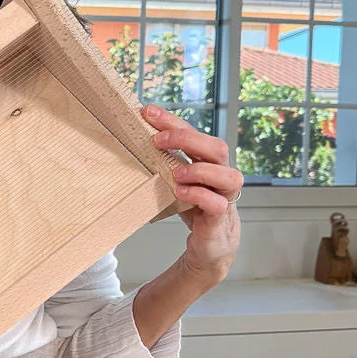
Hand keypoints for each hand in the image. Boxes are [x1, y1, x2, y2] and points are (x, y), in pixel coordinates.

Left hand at [142, 105, 242, 287]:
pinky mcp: (221, 217)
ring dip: (199, 170)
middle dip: (187, 139)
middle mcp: (220, 174)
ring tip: (174, 173)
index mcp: (207, 161)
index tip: (148, 112)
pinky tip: (180, 192)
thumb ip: (162, 165)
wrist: (209, 245)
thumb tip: (129, 144)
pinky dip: (199, 195)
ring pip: (227, 175)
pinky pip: (217, 203)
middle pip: (217, 147)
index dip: (173, 121)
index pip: (194, 133)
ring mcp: (224, 196)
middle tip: (158, 141)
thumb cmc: (193, 208)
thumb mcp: (174, 182)